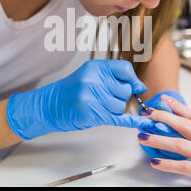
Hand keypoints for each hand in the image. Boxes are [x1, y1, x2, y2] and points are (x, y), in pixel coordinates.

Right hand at [6, 59, 154, 139]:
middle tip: (105, 99)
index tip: (137, 87)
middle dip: (120, 97)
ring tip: (98, 107)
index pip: (124, 69)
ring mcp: (91, 97)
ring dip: (113, 110)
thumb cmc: (70, 92)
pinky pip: (118, 118)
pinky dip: (131, 121)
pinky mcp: (91, 114)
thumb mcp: (89, 75)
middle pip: (124, 91)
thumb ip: (113, 77)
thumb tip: (140, 87)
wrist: (49, 106)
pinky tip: (141, 122)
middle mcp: (93, 80)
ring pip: (120, 106)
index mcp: (94, 67)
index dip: (133, 79)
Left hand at [137, 94, 190, 186]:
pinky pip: (186, 167)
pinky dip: (168, 164)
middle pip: (186, 126)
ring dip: (160, 140)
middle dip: (164, 118)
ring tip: (144, 136)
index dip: (178, 107)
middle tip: (149, 113)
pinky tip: (156, 162)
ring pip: (181, 145)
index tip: (164, 100)